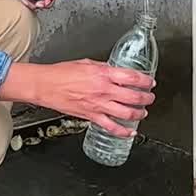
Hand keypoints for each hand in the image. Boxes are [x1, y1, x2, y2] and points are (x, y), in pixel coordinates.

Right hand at [0, 60, 154, 137]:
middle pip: (134, 96)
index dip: (145, 80)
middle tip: (150, 97)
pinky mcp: (91, 116)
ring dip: (139, 113)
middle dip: (147, 98)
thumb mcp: (86, 63)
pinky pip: (112, 127)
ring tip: (143, 112)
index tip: (150, 82)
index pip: (132, 77)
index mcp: (103, 74)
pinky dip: (124, 132)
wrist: (45, 85)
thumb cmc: (61, 73)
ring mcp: (99, 105)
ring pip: (127, 113)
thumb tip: (115, 71)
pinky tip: (130, 132)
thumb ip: (103, 68)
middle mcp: (104, 90)